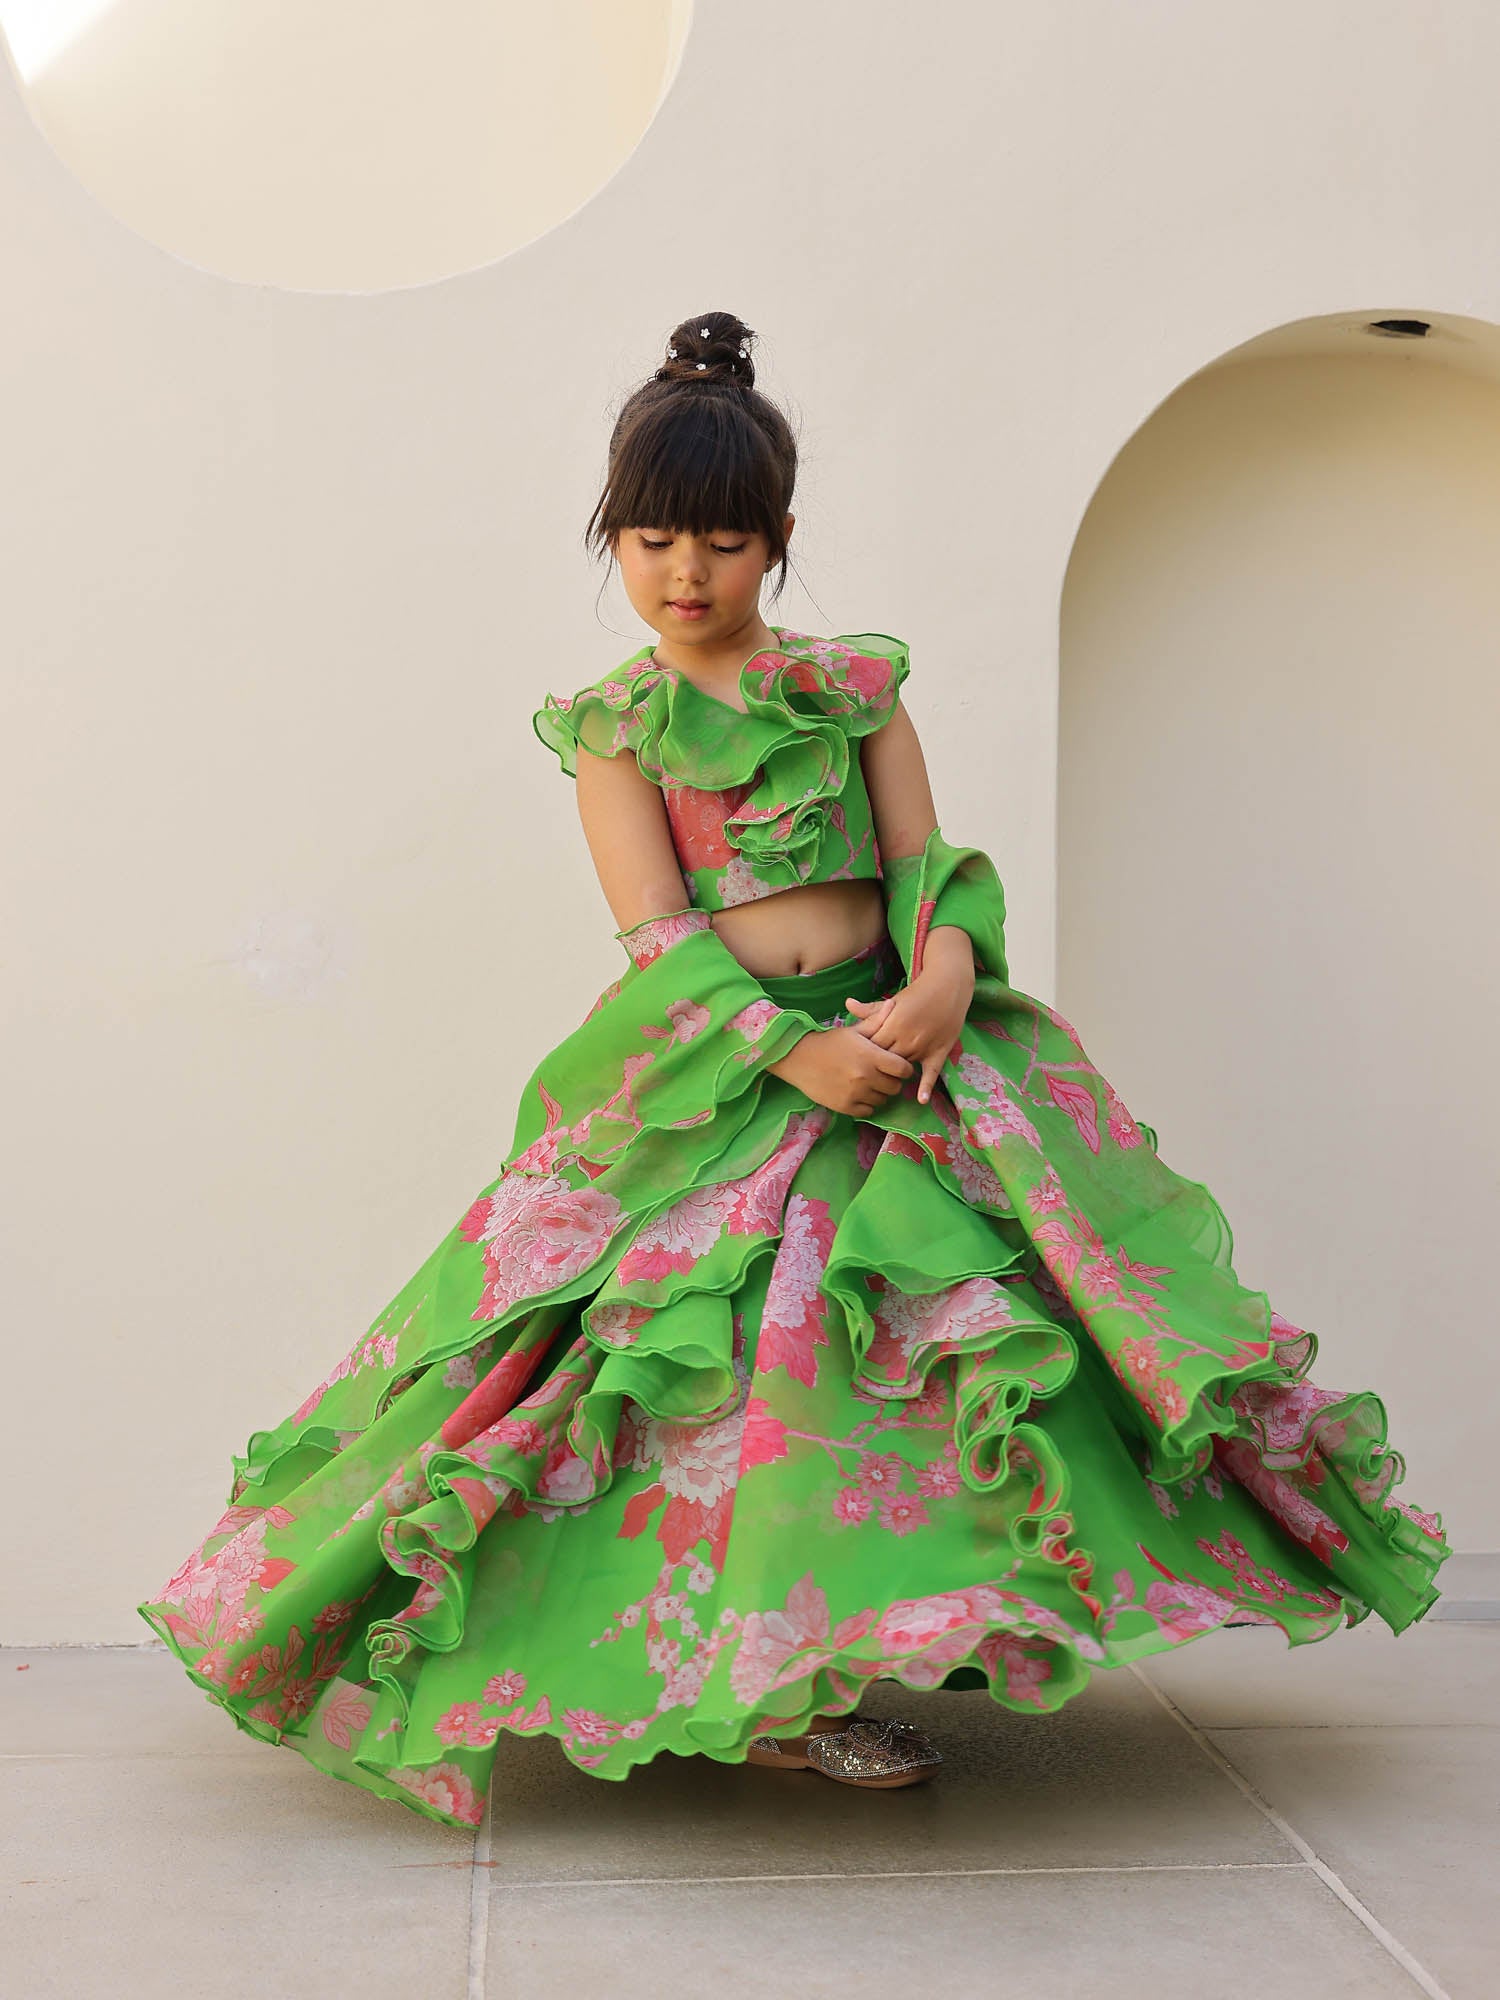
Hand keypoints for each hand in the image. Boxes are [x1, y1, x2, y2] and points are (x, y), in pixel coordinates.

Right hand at [766, 1023, 914, 1117]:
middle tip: (882, 1075)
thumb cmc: (829, 1042)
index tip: (897, 1066)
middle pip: (895, 1087)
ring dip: (879, 1093)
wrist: (799, 1058)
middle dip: (892, 1081)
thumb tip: (892, 1005)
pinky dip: (866, 1104)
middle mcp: (865, 1076)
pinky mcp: (844, 1106)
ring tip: (869, 1084)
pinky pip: (868, 1111)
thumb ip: (876, 1021)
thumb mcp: (853, 1030)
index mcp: (871, 1056)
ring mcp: (855, 1093)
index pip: (904, 1070)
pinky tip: (859, 1094)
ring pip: (882, 1100)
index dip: (904, 1069)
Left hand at [844, 932, 972, 1104]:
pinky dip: (926, 1086)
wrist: (948, 987)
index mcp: (892, 1025)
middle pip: (885, 1060)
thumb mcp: (893, 1001)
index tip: (856, 1060)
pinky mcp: (938, 1052)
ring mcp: (923, 1047)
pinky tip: (921, 1100)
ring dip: (894, 1075)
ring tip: (882, 1085)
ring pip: (904, 1068)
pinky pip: (932, 1073)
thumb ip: (870, 1009)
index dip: (863, 1054)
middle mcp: (907, 1038)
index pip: (871, 1047)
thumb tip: (847, 1004)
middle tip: (865, 1076)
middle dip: (875, 1067)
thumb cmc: (917, 994)